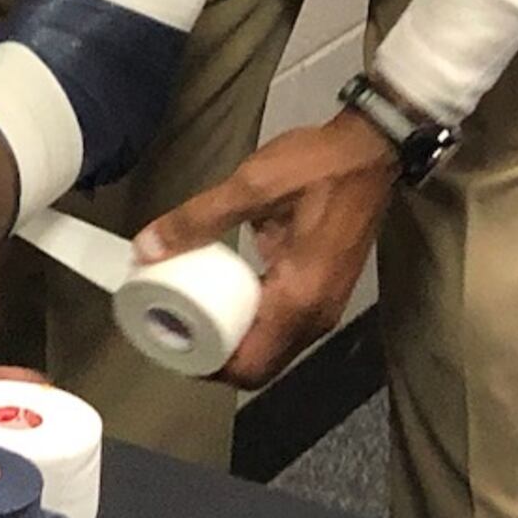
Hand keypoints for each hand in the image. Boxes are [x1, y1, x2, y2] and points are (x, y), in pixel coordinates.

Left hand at [135, 108, 398, 387]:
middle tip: (169, 329)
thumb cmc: (317, 167)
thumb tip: (145, 249)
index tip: (166, 343)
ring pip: (270, 349)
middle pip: (258, 366)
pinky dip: (249, 322)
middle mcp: (315, 316)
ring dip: (230, 340)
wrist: (371, 150)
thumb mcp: (252, 187)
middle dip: (212, 356)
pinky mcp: (323, 293)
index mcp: (299, 300)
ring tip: (186, 315)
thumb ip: (198, 220)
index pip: (249, 366)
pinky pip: (281, 326)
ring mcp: (324, 307)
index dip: (204, 367)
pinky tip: (220, 298)